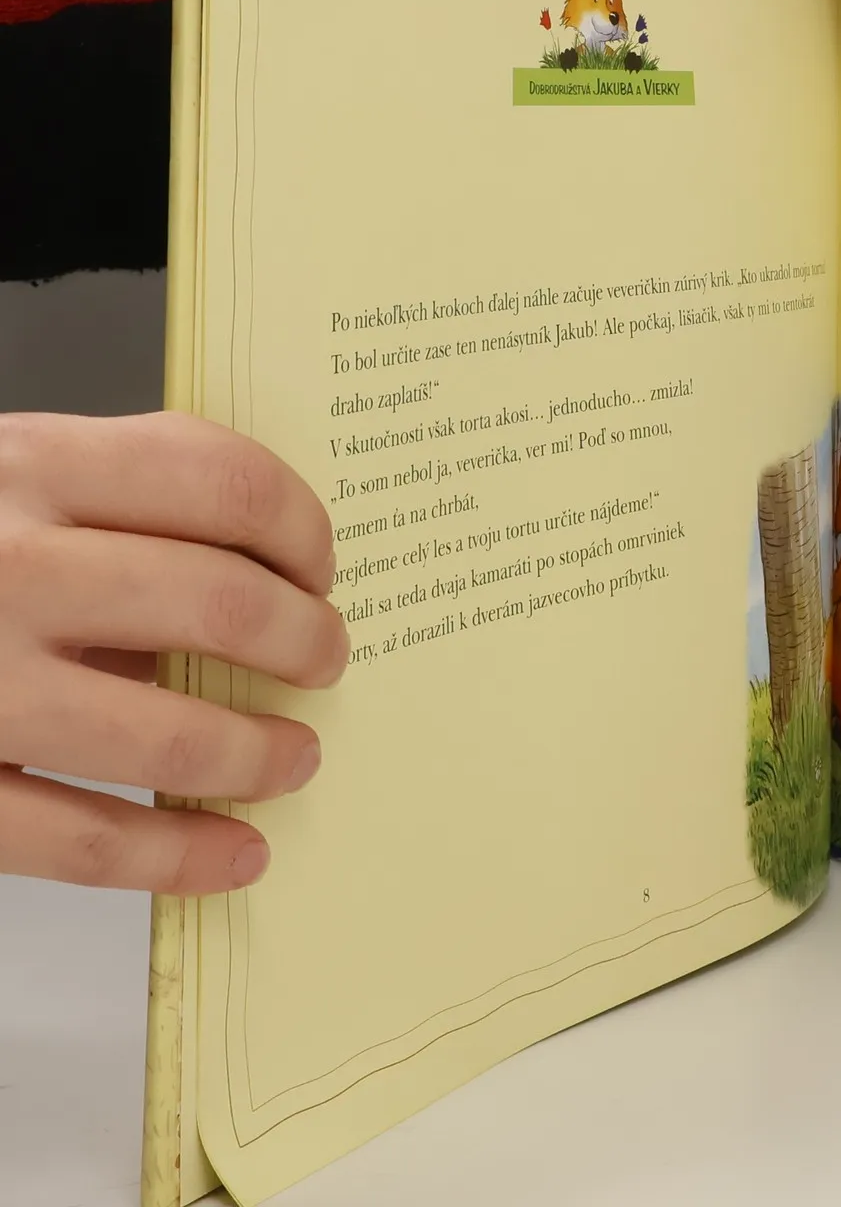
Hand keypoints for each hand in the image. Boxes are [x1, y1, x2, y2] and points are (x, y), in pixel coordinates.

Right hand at [0, 413, 346, 892]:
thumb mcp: (2, 474)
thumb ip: (111, 503)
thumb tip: (263, 572)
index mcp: (27, 466)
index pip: (220, 481)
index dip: (300, 528)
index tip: (320, 565)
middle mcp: (2, 569)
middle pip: (219, 603)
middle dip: (304, 641)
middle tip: (326, 659)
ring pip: (164, 735)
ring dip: (257, 756)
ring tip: (295, 759)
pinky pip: (79, 839)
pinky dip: (174, 856)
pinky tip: (231, 856)